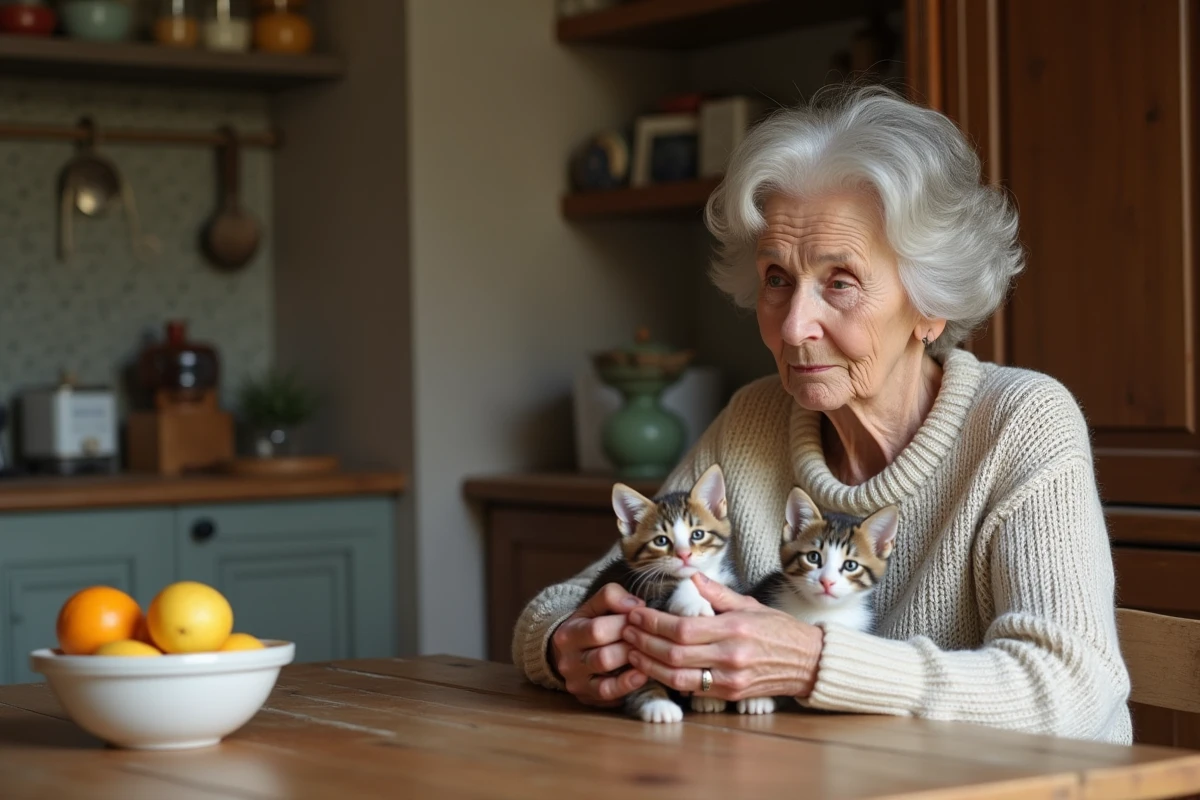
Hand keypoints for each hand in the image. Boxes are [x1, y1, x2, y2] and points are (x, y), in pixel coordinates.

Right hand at [550, 583, 649, 707]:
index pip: (597, 629)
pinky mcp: (587, 696)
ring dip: (632, 664)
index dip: (623, 624)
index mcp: (568, 633)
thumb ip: (612, 597)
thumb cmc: (588, 626)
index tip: (641, 619)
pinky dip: (627, 685)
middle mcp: (568, 661)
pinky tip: (643, 674)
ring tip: (649, 654)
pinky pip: (608, 693)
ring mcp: (577, 682)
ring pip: (606, 678)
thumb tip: (637, 605)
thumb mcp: (593, 606)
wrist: (568, 653)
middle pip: (603, 657)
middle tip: (650, 639)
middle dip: (630, 646)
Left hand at [622, 574, 823, 700]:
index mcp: (734, 628)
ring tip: (632, 652)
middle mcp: (730, 656)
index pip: (682, 628)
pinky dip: (669, 679)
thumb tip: (692, 576)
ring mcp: (730, 679)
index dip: (653, 623)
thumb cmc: (779, 629)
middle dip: (644, 642)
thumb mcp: (750, 604)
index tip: (636, 615)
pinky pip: (693, 688)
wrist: (809, 662)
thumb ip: (717, 593)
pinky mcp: (731, 695)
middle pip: (674, 653)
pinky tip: (654, 668)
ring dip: (650, 665)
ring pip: (678, 677)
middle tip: (626, 631)